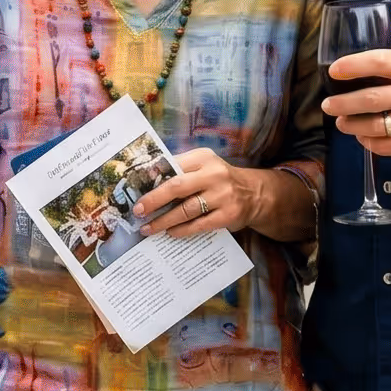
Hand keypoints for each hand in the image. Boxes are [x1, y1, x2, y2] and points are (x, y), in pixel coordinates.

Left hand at [134, 149, 265, 237]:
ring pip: (186, 209)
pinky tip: (170, 233)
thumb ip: (181, 170)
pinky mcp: (228, 215)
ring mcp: (223, 195)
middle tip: (138, 211)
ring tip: (148, 228)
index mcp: (203, 158)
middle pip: (177, 187)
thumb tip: (147, 180)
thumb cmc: (220, 179)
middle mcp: (214, 174)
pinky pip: (199, 224)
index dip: (152, 178)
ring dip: (164, 220)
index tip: (135, 190)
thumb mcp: (204, 166)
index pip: (173, 166)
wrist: (254, 193)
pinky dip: (182, 230)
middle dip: (154, 200)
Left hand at [321, 50, 390, 162]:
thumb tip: (374, 76)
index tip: (334, 70)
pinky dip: (371, 144)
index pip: (379, 62)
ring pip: (374, 126)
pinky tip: (366, 140)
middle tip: (328, 105)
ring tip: (343, 124)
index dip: (352, 65)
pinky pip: (388, 147)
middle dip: (342, 103)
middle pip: (369, 98)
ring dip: (352, 126)